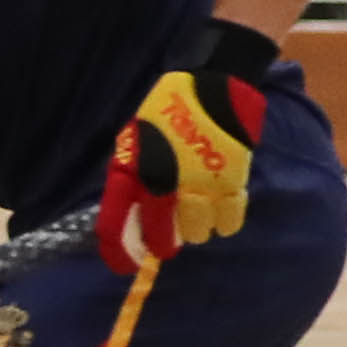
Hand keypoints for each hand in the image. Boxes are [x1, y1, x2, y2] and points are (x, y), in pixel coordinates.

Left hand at [98, 19, 279, 271]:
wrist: (214, 81)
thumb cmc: (168, 110)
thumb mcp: (136, 139)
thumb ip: (131, 177)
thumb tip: (128, 217)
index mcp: (132, 171)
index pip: (115, 226)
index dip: (119, 253)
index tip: (126, 265)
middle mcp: (162, 183)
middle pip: (161, 237)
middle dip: (163, 245)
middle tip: (169, 242)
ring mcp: (199, 184)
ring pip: (197, 233)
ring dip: (195, 229)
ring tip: (197, 211)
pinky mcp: (232, 180)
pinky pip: (229, 220)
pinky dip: (226, 221)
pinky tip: (221, 210)